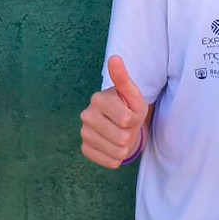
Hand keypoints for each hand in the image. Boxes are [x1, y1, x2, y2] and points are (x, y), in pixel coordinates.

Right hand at [80, 54, 149, 168]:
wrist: (119, 123)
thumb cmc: (128, 106)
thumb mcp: (132, 94)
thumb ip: (123, 78)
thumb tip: (114, 58)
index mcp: (98, 98)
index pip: (126, 120)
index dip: (134, 119)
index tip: (130, 113)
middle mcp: (86, 115)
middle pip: (123, 138)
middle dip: (131, 134)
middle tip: (126, 126)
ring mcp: (84, 133)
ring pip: (118, 152)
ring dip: (125, 147)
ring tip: (121, 135)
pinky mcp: (85, 149)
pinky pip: (109, 162)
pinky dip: (117, 157)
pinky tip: (113, 146)